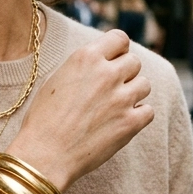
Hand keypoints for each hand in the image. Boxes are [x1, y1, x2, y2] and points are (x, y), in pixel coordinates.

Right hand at [7, 29, 152, 192]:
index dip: (117, 50)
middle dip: (125, 74)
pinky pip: (148, 111)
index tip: (112, 62)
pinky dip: (138, 116)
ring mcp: (121, 98)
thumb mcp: (57, 79)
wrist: (44, 154)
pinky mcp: (130, 123)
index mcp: (86, 57)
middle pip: (134, 62)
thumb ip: (83, 66)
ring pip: (145, 85)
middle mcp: (106, 73)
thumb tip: (101, 61)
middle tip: (110, 90)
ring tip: (115, 107)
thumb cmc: (43, 119)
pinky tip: (121, 122)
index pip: (120, 38)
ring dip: (133, 94)